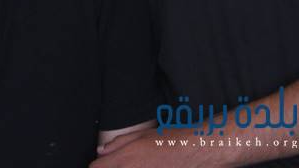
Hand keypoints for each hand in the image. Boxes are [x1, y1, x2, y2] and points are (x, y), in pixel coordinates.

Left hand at [92, 128, 224, 166]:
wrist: (200, 150)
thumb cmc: (172, 140)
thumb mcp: (141, 135)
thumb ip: (117, 144)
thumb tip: (101, 151)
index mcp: (125, 160)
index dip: (98, 165)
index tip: (102, 164)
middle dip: (113, 167)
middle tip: (124, 163)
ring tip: (142, 163)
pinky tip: (152, 166)